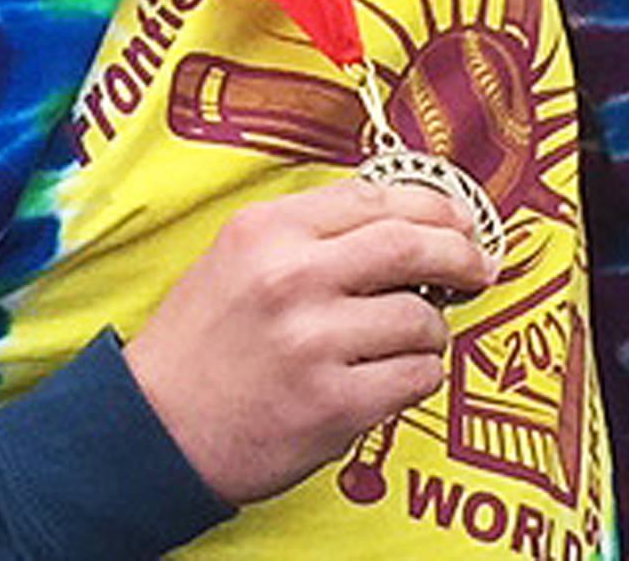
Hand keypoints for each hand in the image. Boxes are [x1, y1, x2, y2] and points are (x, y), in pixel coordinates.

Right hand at [123, 176, 493, 504]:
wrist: (151, 430)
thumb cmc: (202, 343)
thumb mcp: (240, 256)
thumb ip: (313, 231)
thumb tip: (404, 220)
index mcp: (270, 229)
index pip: (379, 197)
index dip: (434, 207)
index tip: (458, 222)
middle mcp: (293, 276)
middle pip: (415, 244)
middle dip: (461, 253)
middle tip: (478, 266)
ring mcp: (313, 341)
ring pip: (422, 317)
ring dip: (432, 329)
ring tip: (411, 338)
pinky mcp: (331, 404)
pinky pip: (415, 377)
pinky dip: (419, 375)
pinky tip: (394, 376)